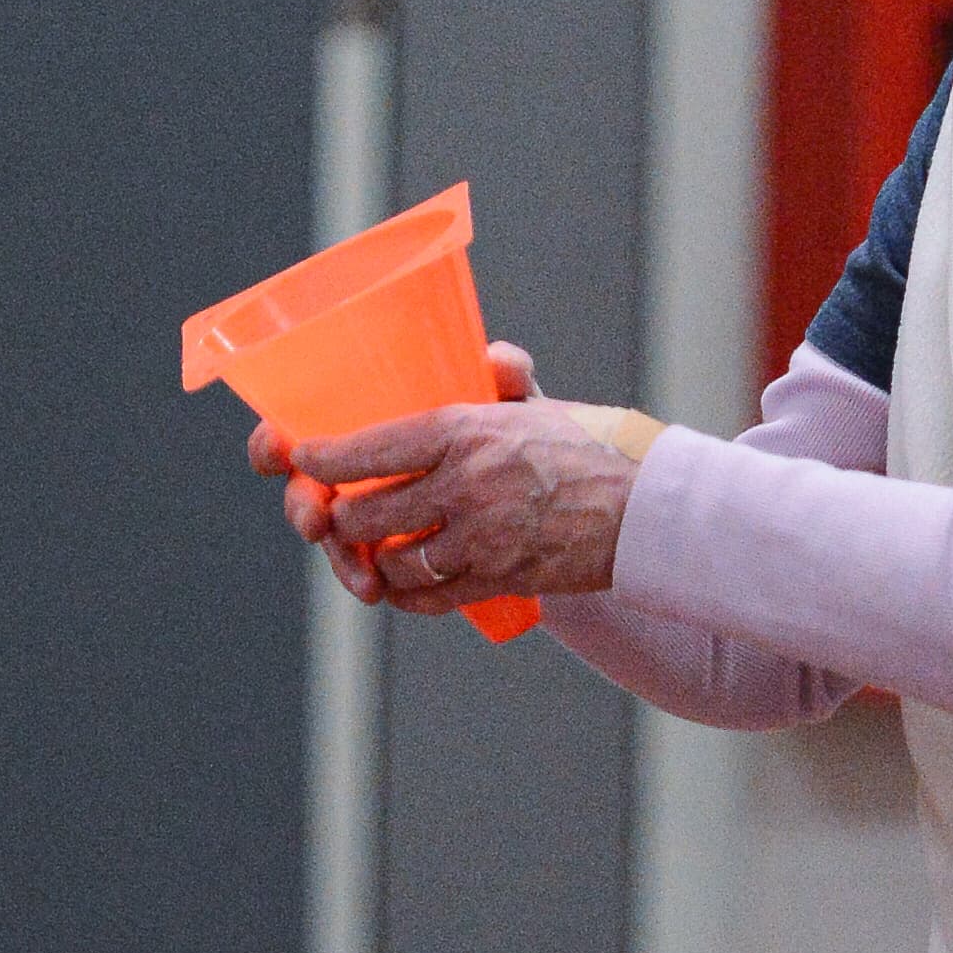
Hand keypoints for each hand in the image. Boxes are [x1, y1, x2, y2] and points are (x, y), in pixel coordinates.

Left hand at [248, 344, 661, 609]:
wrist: (651, 510)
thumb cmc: (594, 448)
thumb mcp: (542, 405)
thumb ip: (504, 382)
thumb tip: (490, 356)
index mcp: (467, 430)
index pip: (370, 446)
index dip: (323, 456)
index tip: (301, 456)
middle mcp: (465, 485)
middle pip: (366, 514)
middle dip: (337, 518)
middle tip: (333, 512)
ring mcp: (480, 538)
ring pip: (392, 561)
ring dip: (372, 560)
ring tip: (368, 550)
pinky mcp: (497, 579)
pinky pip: (429, 596)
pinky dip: (406, 593)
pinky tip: (399, 585)